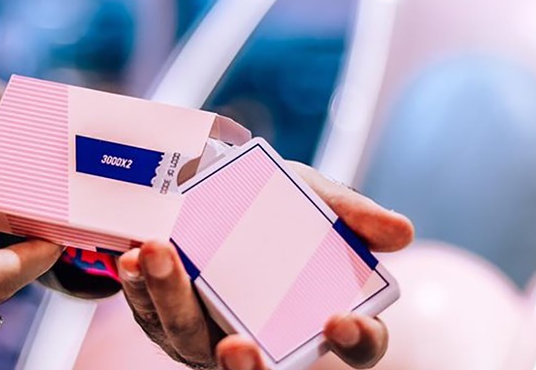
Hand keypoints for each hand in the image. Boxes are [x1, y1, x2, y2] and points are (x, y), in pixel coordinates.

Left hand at [118, 162, 413, 369]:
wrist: (218, 184)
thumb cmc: (273, 201)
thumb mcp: (313, 196)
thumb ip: (351, 212)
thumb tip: (402, 232)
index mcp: (316, 315)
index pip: (353, 347)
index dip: (356, 341)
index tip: (340, 320)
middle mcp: (264, 336)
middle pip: (258, 367)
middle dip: (245, 366)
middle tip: (238, 345)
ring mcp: (208, 331)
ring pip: (190, 339)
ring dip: (172, 303)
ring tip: (159, 255)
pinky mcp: (164, 313)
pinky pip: (148, 309)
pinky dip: (138, 286)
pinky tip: (133, 259)